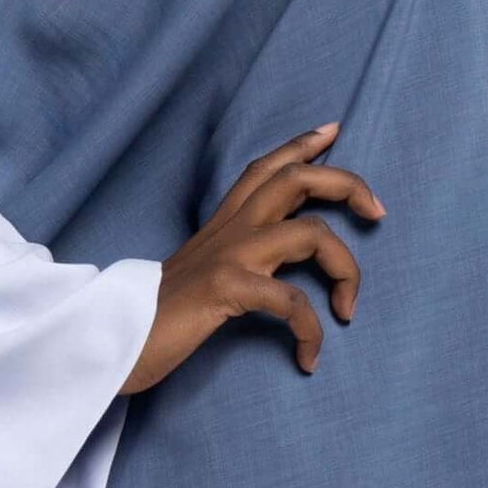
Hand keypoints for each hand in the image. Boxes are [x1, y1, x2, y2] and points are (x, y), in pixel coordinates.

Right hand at [121, 123, 385, 393]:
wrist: (111, 339)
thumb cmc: (156, 316)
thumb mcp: (198, 272)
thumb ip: (230, 257)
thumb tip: (265, 265)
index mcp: (223, 223)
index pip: (266, 167)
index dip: (303, 145)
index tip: (334, 131)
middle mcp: (230, 229)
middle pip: (297, 179)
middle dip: (347, 184)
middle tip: (376, 212)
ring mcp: (229, 255)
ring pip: (311, 234)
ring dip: (346, 269)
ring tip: (347, 309)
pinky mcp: (226, 289)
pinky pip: (292, 303)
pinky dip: (311, 331)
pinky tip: (309, 357)